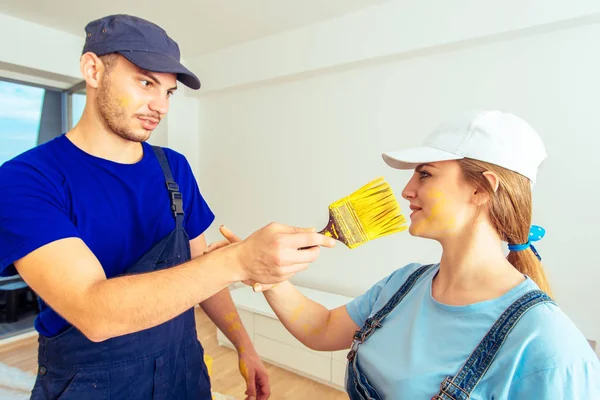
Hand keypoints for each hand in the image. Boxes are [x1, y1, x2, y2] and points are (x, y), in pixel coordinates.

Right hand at [207, 223, 334, 284]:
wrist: (241, 261)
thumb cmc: (256, 242)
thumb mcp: (274, 228)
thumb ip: (295, 230)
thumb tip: (312, 231)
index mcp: (282, 241)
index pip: (311, 240)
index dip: (324, 240)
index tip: (331, 242)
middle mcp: (283, 257)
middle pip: (313, 255)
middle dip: (315, 249)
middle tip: (310, 245)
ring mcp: (283, 270)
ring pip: (306, 264)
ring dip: (305, 257)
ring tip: (292, 251)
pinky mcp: (282, 278)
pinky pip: (298, 271)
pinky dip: (296, 264)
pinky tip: (285, 259)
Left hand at [238, 347, 269, 399]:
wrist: (245, 350)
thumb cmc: (248, 360)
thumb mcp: (248, 375)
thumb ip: (251, 387)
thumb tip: (252, 398)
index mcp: (264, 377)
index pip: (266, 392)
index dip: (262, 399)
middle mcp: (263, 377)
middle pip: (263, 392)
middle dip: (257, 398)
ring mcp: (259, 375)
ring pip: (259, 389)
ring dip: (254, 394)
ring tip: (247, 398)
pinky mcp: (255, 374)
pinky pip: (255, 384)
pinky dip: (252, 389)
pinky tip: (246, 392)